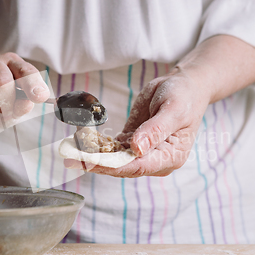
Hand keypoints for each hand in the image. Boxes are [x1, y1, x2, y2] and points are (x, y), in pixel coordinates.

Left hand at [64, 68, 210, 176]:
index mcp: (170, 157)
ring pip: (114, 159)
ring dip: (92, 155)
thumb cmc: (184, 97)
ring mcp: (143, 153)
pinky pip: (112, 147)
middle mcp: (155, 160)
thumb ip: (156, 130)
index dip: (112, 166)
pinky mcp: (132, 142)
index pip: (137, 167)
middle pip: (122, 167)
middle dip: (96, 163)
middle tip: (71, 158)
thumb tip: (137, 148)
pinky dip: (96, 145)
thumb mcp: (173, 110)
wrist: (184, 87)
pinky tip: (80, 139)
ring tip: (70, 149)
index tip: (91, 162)